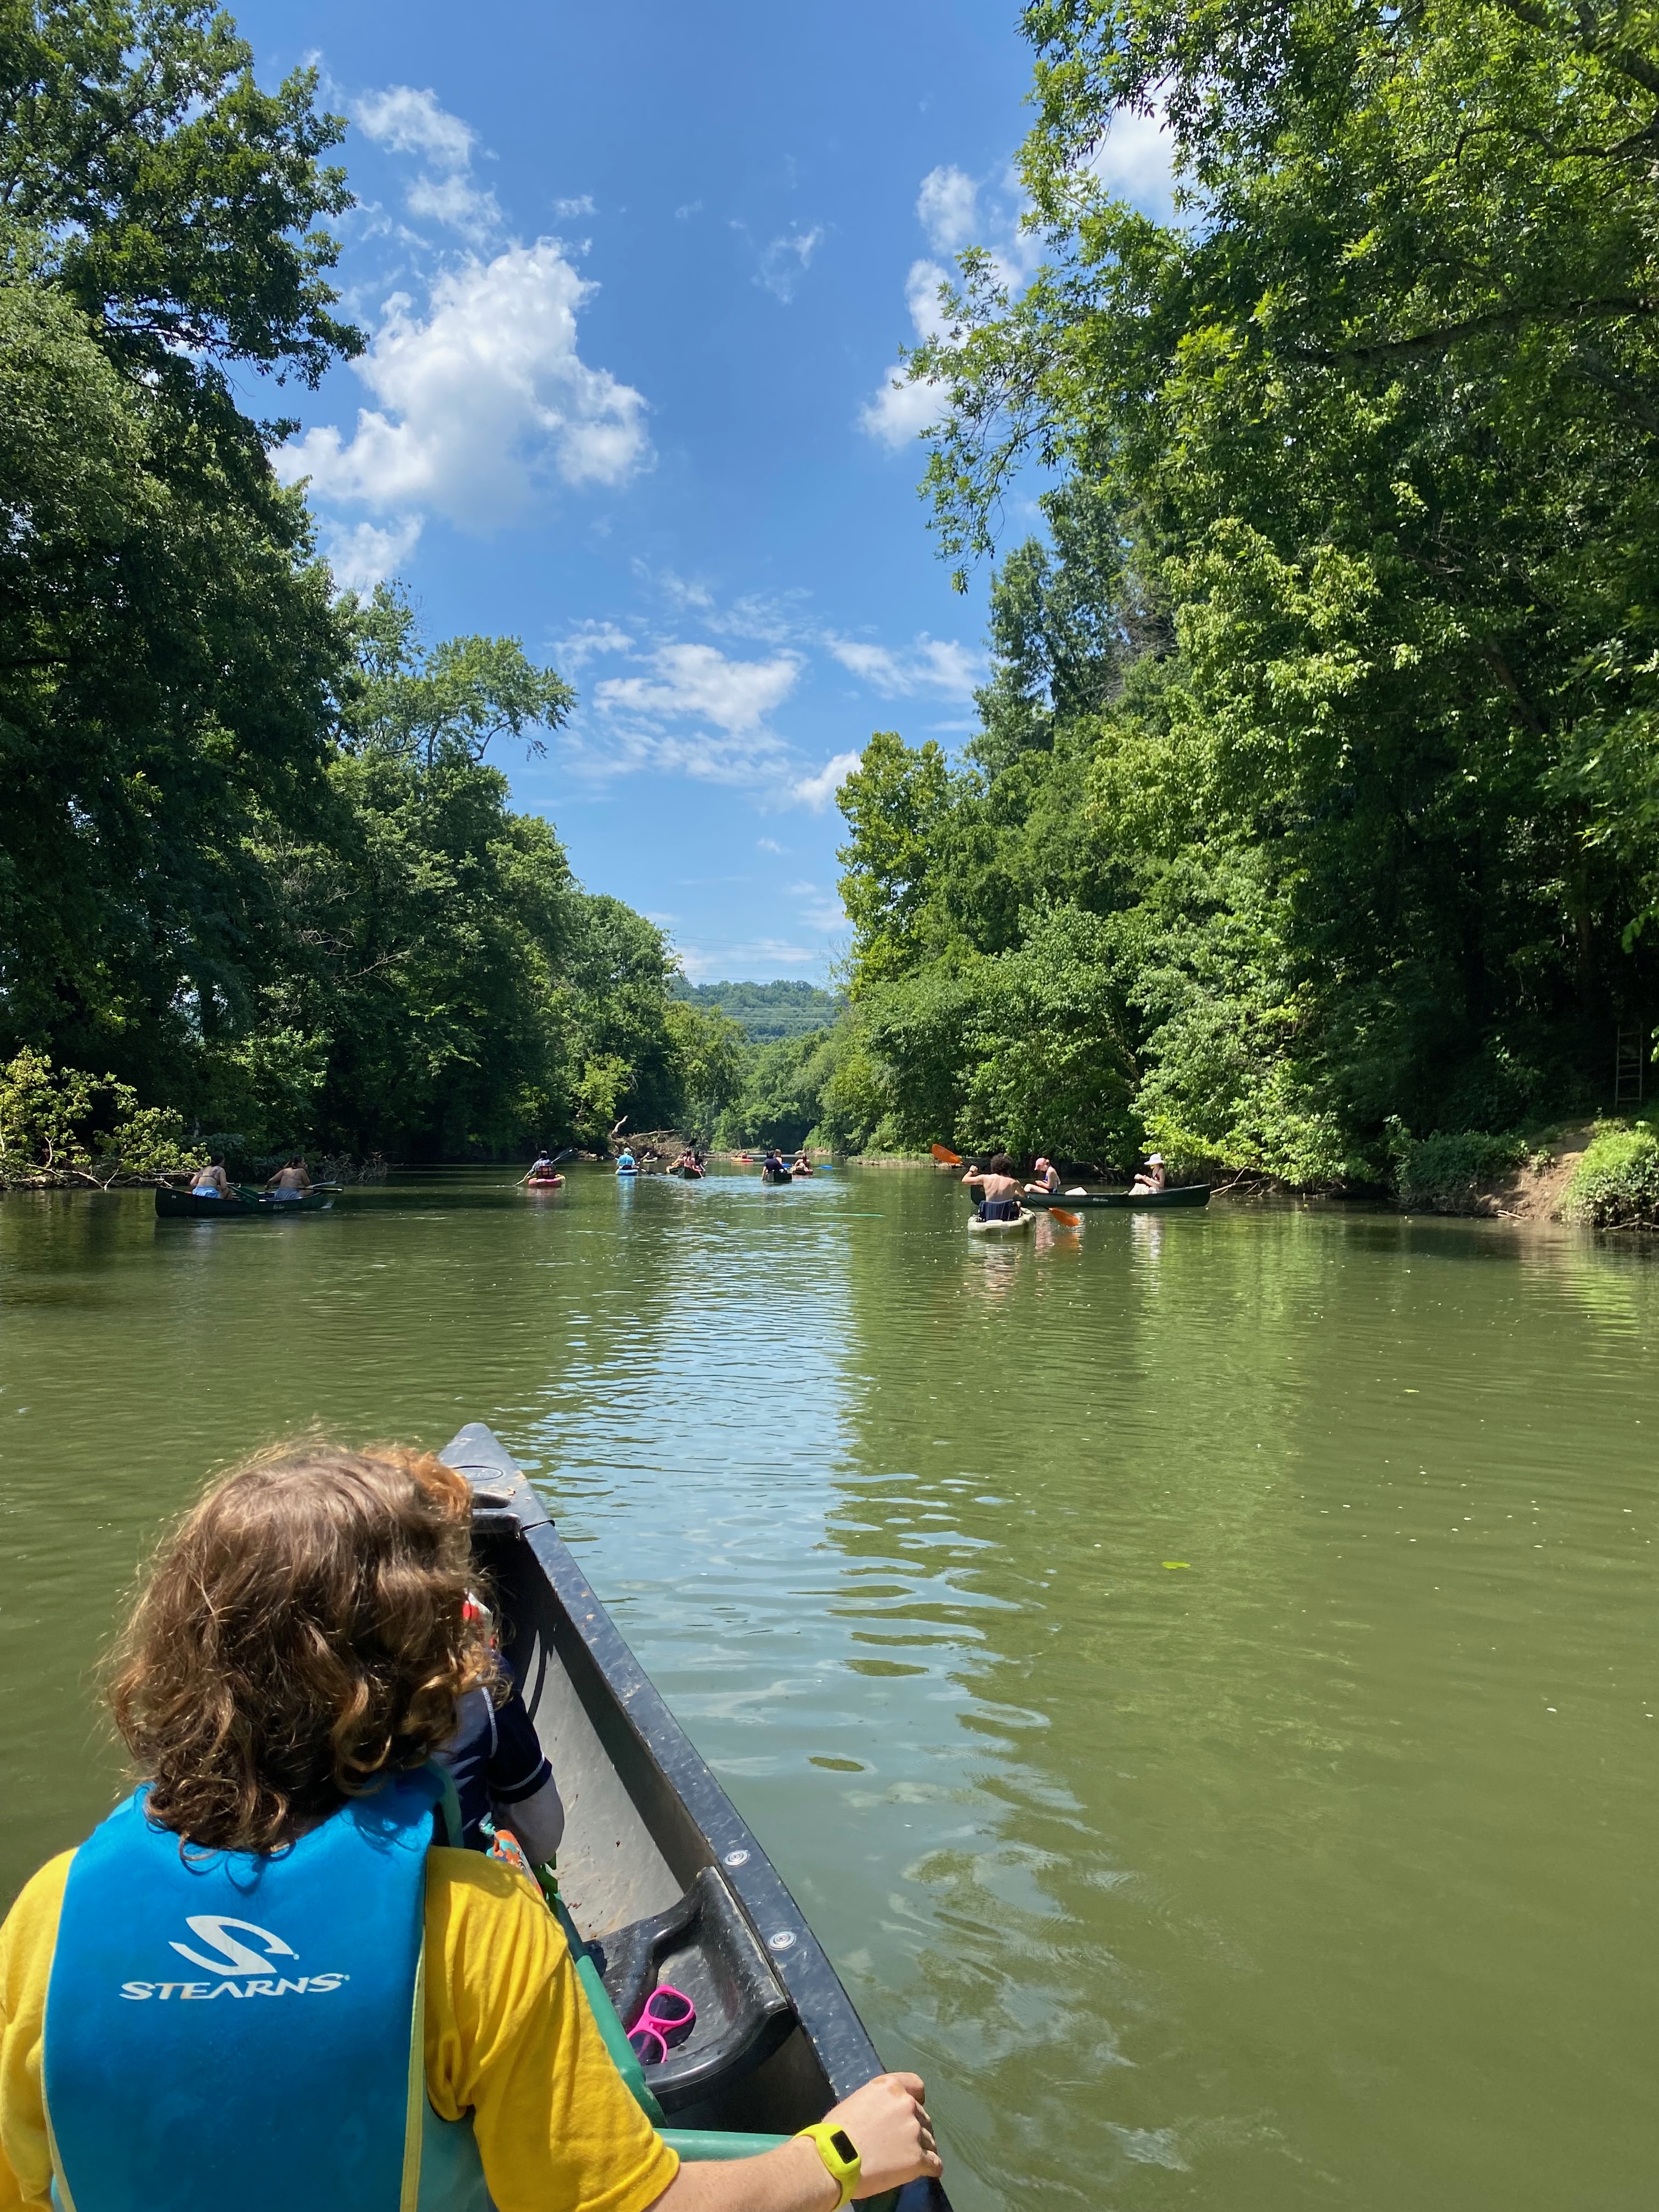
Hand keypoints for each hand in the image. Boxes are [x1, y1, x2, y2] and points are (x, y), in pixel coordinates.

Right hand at [821, 2072, 940, 2198]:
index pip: (917, 2085)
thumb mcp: (857, 2102)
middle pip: (923, 2118)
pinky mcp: (918, 2158)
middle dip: (916, 2130)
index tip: (912, 2111)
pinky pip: (935, 2164)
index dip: (917, 2099)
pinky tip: (926, 2172)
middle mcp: (907, 2104)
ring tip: (906, 2162)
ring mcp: (914, 2131)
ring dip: (922, 2150)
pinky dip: (932, 2168)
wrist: (835, 2158)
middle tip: (901, 2145)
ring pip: (930, 2141)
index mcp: (890, 2087)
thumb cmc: (836, 2132)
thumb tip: (883, 2119)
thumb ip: (878, 2105)